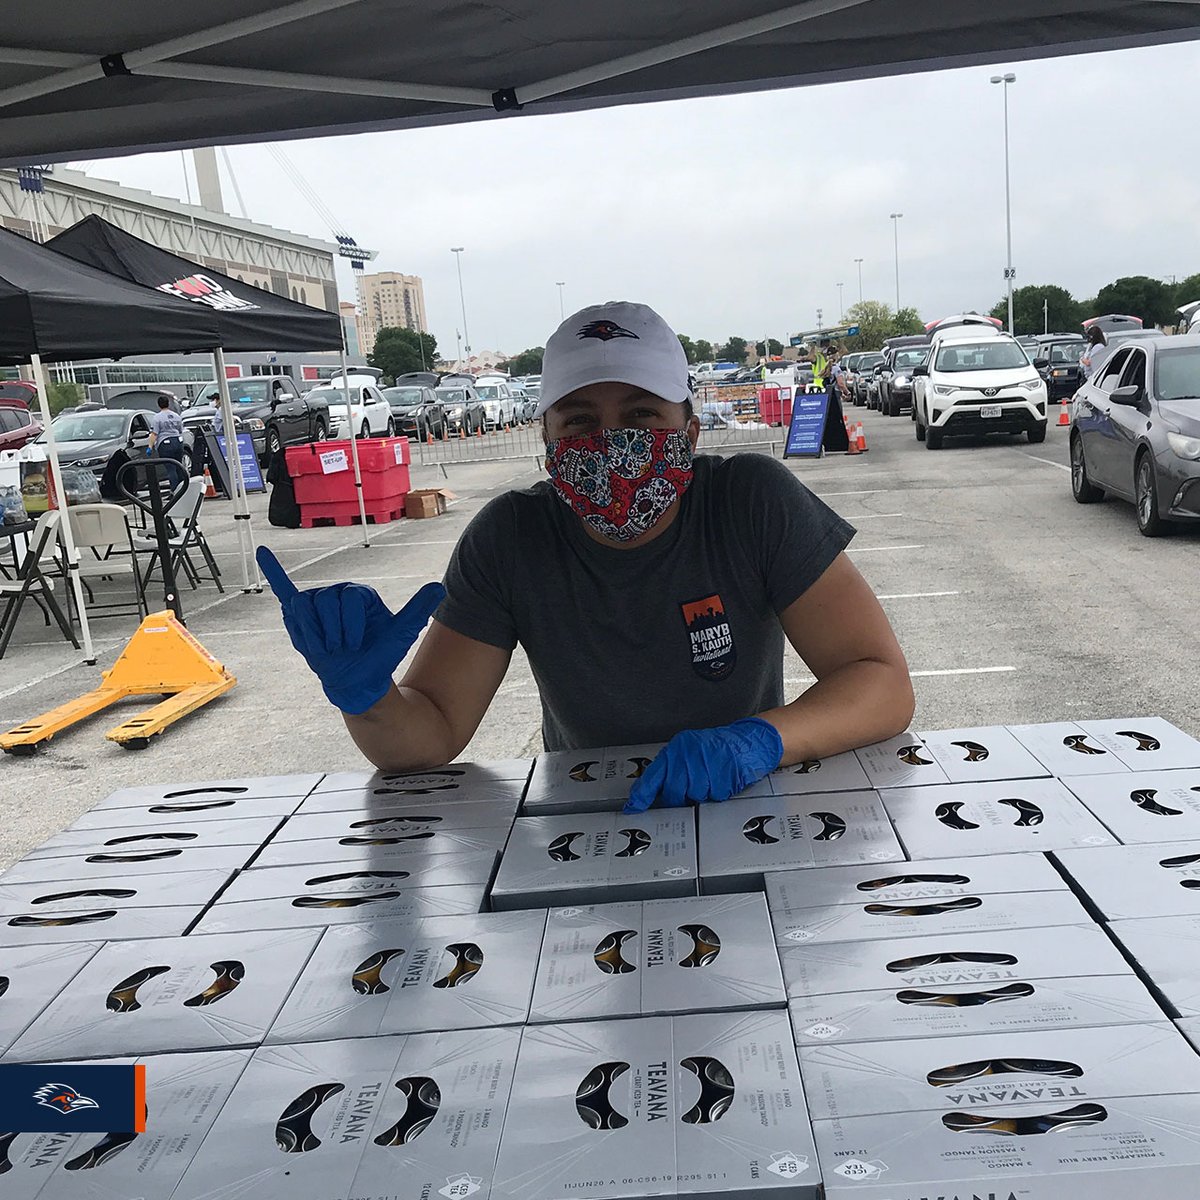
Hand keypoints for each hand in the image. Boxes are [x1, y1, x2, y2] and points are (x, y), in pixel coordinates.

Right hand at [257, 546, 443, 714]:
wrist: (358, 678)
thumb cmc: (379, 655)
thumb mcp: (399, 634)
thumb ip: (416, 610)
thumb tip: (438, 588)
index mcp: (359, 593)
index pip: (347, 598)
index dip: (350, 626)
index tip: (356, 644)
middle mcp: (335, 593)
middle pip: (324, 602)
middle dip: (332, 633)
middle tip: (341, 648)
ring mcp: (316, 603)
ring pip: (302, 608)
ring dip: (314, 635)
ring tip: (327, 647)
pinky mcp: (301, 616)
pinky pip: (285, 591)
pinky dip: (274, 571)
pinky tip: (261, 552)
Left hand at [623, 717, 783, 812]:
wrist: (747, 741)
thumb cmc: (717, 749)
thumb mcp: (689, 752)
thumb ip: (673, 770)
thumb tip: (656, 793)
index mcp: (676, 749)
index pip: (652, 776)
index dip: (641, 795)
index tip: (633, 808)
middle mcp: (687, 755)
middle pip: (674, 792)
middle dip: (681, 799)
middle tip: (690, 794)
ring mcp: (705, 764)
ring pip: (694, 795)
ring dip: (702, 794)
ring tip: (711, 779)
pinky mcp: (722, 773)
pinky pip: (713, 796)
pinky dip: (717, 793)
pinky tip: (722, 780)